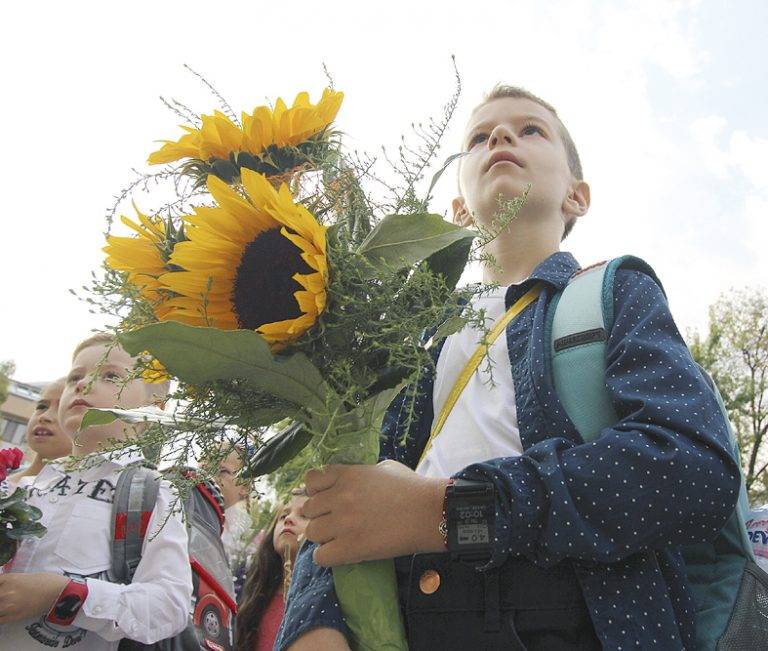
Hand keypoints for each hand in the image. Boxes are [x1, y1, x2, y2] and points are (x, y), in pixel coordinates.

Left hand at [0, 573, 69, 623]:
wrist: (59, 592)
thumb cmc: (47, 580)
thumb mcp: (25, 576)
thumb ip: (11, 581)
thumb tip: (4, 586)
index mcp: (9, 579)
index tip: (2, 588)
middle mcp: (6, 592)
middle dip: (1, 596)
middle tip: (6, 597)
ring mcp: (8, 606)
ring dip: (1, 607)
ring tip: (7, 606)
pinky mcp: (14, 617)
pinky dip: (0, 617)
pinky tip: (5, 614)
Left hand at [302, 460, 448, 566]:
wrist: (429, 512)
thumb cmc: (412, 488)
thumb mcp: (384, 468)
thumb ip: (362, 473)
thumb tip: (352, 481)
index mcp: (347, 475)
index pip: (312, 480)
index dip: (316, 491)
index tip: (327, 499)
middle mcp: (339, 496)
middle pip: (308, 509)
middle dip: (320, 516)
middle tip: (335, 522)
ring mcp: (342, 522)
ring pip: (311, 533)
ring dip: (323, 537)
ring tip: (339, 539)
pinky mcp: (349, 548)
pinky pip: (320, 556)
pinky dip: (328, 557)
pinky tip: (341, 553)